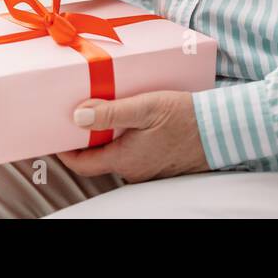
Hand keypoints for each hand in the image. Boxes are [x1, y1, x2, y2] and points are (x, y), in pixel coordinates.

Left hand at [57, 91, 209, 181]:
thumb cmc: (186, 117)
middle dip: (87, 139)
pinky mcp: (161, 164)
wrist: (224, 130)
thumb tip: (78, 116)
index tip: (53, 135)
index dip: (64, 151)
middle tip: (78, 114)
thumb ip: (111, 112)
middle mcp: (133, 170)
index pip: (82, 164)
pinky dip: (126, 139)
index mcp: (124, 159)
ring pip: (117, 154)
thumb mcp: (146, 107)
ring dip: (108, 137)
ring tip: (105, 111)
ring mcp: (148, 170)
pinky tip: (132, 121)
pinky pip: (135, 154)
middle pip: (98, 158)